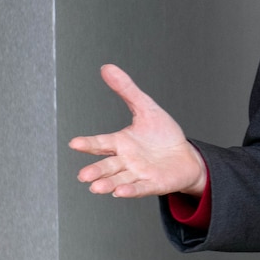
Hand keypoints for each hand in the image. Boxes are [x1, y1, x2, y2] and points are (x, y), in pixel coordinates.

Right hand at [69, 64, 205, 197]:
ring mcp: (138, 174)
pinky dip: (130, 190)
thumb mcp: (146, 108)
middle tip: (84, 175)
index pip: (101, 143)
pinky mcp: (152, 184)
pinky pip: (140, 188)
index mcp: (121, 143)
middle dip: (95, 171)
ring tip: (96, 187)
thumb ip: (126, 89)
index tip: (74, 143)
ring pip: (119, 180)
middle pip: (107, 166)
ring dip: (107, 184)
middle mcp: (126, 161)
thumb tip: (107, 68)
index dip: (88, 143)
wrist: (185, 156)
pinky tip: (120, 192)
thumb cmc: (162, 135)